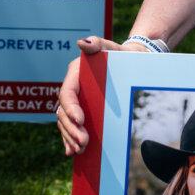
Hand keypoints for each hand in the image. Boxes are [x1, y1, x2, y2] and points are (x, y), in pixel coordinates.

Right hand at [56, 35, 145, 155]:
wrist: (130, 64)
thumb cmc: (121, 55)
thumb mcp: (113, 47)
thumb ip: (98, 43)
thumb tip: (82, 43)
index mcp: (75, 73)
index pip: (68, 92)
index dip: (71, 108)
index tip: (80, 121)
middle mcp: (72, 87)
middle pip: (64, 111)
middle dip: (71, 128)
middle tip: (83, 142)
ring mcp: (76, 100)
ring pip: (65, 121)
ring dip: (70, 136)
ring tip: (79, 149)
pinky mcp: (81, 110)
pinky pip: (71, 126)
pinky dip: (70, 139)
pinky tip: (72, 151)